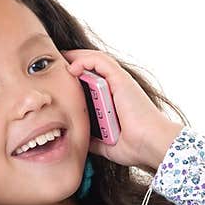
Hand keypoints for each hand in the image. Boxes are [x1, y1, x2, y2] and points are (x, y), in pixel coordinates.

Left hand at [63, 49, 182, 168]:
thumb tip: (78, 140)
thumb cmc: (135, 146)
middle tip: (55, 65)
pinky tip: (72, 68)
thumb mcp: (105, 144)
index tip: (59, 79)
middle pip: (93, 67)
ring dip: (77, 58)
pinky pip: (101, 63)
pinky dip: (85, 61)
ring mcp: (119, 83)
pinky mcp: (121, 80)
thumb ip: (93, 139)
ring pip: (96, 60)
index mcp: (113, 100)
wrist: (150, 145)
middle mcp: (116, 88)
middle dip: (74, 63)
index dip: (77, 77)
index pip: (93, 81)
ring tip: (61, 61)